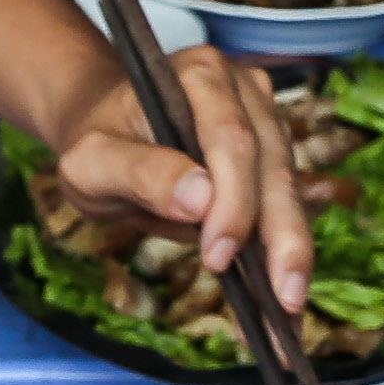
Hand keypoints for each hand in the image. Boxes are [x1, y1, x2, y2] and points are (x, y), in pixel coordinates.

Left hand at [42, 34, 317, 310]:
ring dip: (291, 250)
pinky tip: (281, 298)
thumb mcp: (92, 161)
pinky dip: (282, 252)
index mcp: (200, 74)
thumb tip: (200, 201)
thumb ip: (139, 173)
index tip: (218, 257)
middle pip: (272, 165)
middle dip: (281, 235)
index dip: (233, 200)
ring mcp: (264, 120)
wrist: (108, 131)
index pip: (230, 139)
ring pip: (288, 188)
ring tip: (288, 310)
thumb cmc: (96, 141)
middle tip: (285, 300)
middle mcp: (244, 89)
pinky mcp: (272, 153)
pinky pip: (284, 204)